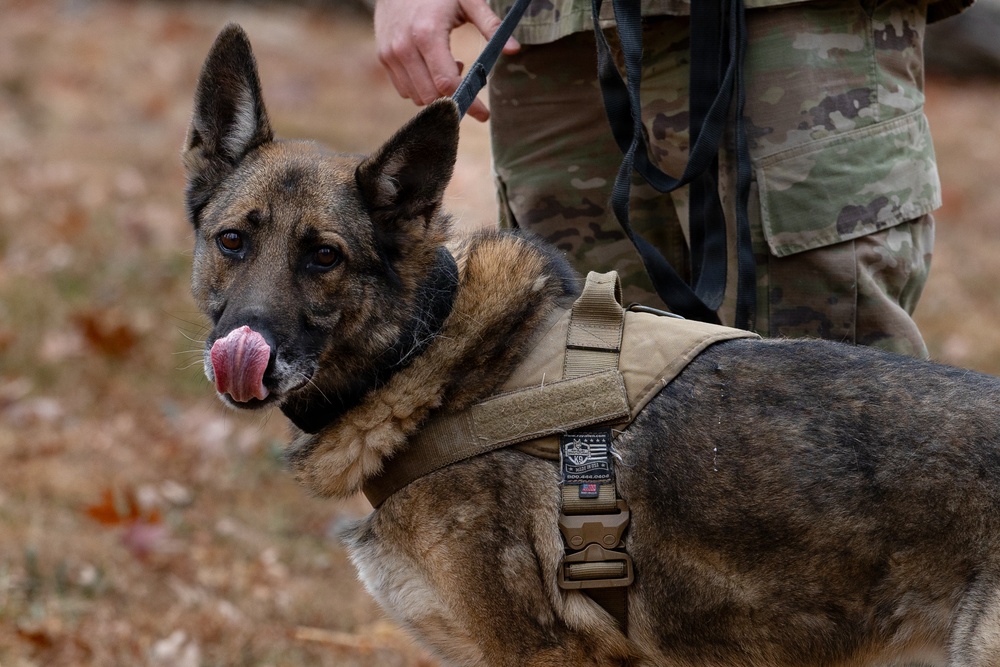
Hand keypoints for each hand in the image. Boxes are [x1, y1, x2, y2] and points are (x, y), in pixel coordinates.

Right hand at [374, 0, 520, 121]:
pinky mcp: (383, 57)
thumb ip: (491, 25)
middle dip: (452, 97)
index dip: (467, 102)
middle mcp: (404, 48)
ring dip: (436, 93)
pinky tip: (431, 67)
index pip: (447, 83)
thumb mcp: (468, 0)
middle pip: (431, 96)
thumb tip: (514, 50)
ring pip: (416, 97)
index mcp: (427, 34)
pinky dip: (421, 87)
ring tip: (447, 67)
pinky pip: (404, 89)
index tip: (483, 114)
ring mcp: (390, 54)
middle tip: (466, 78)